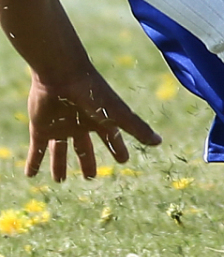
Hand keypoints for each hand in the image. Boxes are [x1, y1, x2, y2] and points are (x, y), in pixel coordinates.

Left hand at [26, 62, 161, 182]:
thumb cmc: (93, 93)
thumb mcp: (118, 114)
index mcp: (101, 121)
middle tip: (90, 177)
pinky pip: (37, 149)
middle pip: (84, 148)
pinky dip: (33, 162)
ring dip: (59, 166)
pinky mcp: (41, 129)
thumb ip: (137, 128)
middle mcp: (81, 126)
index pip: (112, 139)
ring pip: (60, 151)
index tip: (123, 160)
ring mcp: (60, 128)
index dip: (118, 149)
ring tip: (60, 181)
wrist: (62, 75)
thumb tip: (160, 142)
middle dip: (87, 162)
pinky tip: (30, 175)